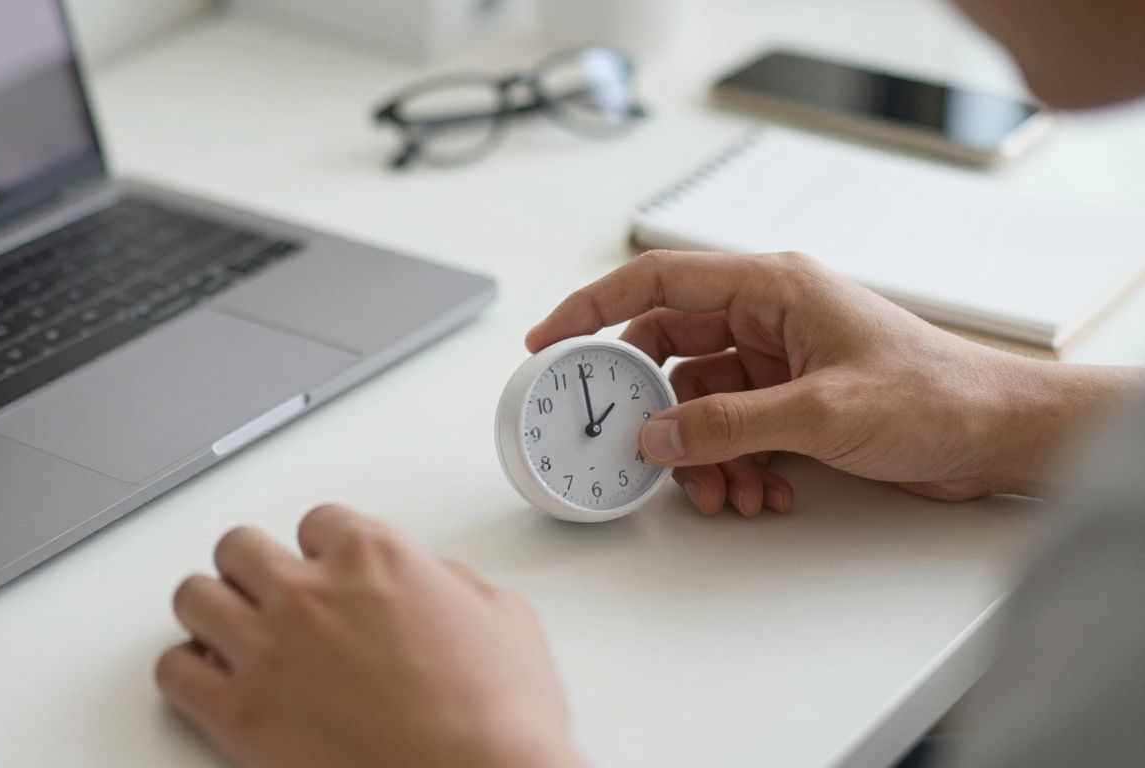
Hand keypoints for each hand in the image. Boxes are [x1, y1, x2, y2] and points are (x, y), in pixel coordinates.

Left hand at [157, 505, 577, 767]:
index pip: (316, 521)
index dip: (321, 549)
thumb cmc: (501, 716)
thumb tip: (435, 584)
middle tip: (268, 595)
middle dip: (254, 570)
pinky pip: (172, 671)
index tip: (326, 570)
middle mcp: (312, 591)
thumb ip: (453, 583)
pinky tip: (211, 682)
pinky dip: (185, 672)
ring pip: (193, 597)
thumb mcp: (504, 616)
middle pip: (239, 547)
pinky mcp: (240, 715)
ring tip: (229, 633)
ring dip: (211, 611)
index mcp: (374, 555)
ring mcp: (269, 651)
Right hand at [527, 251, 1140, 515]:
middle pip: (668, 351)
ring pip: (697, 402)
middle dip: (651, 408)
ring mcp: (776, 361)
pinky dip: (733, 464)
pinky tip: (762, 491)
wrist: (997, 432)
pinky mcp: (789, 401)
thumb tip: (654, 437)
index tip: (550, 341)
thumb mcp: (820, 410)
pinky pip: (730, 430)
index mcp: (770, 287)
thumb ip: (727, 423)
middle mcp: (766, 317)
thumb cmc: (935, 393)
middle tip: (627, 446)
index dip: (593, 307)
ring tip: (723, 490)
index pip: (657, 279)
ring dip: (698, 452)